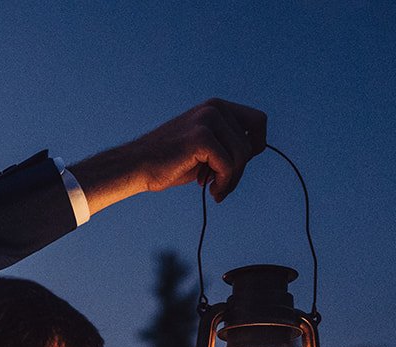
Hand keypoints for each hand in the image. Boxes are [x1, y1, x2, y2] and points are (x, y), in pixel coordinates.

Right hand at [70, 99, 267, 212]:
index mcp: (217, 107)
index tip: (236, 166)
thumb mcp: (205, 149)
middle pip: (251, 144)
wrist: (137, 167)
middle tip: (220, 185)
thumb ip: (228, 144)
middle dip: (239, 170)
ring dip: (231, 180)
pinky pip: (229, 165)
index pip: (258, 121)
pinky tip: (209, 190)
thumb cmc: (169, 163)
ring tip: (214, 190)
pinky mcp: (201, 137)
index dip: (255, 146)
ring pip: (242, 156)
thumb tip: (256, 150)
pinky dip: (223, 183)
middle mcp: (215, 108)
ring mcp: (208, 120)